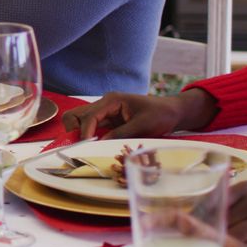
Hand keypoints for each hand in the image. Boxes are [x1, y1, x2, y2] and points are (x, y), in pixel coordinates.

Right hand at [61, 89, 217, 139]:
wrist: (173, 112)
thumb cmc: (160, 115)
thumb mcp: (142, 125)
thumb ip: (121, 133)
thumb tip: (100, 142)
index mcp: (111, 100)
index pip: (89, 115)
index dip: (84, 131)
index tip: (85, 145)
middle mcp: (104, 104)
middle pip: (77, 114)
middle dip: (74, 129)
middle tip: (80, 145)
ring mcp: (105, 111)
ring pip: (80, 119)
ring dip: (79, 132)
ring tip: (84, 146)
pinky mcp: (108, 120)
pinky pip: (91, 126)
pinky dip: (88, 135)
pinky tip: (92, 145)